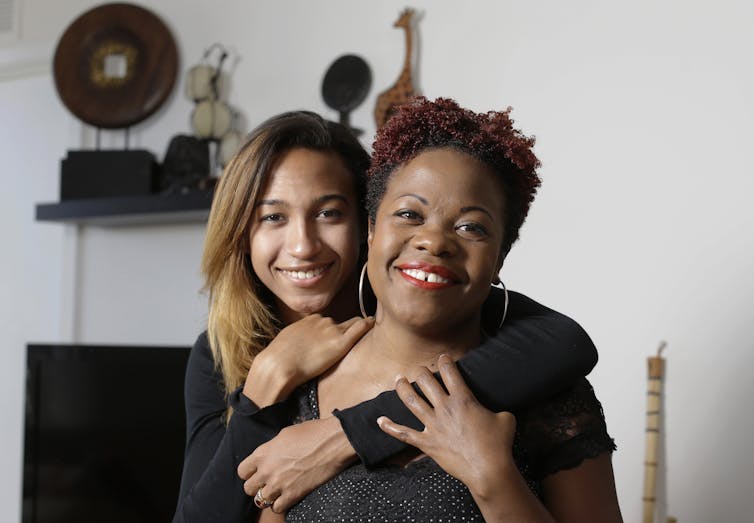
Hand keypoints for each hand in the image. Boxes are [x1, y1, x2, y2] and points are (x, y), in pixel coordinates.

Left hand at [237, 416, 355, 512]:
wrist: (332, 442)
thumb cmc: (312, 432)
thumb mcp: (285, 434)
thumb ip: (272, 448)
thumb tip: (270, 455)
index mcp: (263, 453)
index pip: (242, 471)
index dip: (249, 472)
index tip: (257, 472)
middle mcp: (267, 470)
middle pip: (248, 488)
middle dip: (257, 486)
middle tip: (268, 482)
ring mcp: (279, 484)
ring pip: (260, 500)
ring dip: (268, 496)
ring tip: (278, 490)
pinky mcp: (293, 494)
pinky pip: (277, 508)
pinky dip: (280, 504)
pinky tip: (287, 496)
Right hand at [244, 315, 373, 405]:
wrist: (279, 363)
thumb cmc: (279, 357)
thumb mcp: (288, 339)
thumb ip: (300, 338)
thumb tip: (302, 345)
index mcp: (310, 320)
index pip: (328, 322)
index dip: (334, 329)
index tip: (337, 335)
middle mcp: (323, 321)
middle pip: (341, 323)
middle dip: (347, 329)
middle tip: (355, 337)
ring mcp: (332, 330)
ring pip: (351, 325)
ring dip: (356, 331)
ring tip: (368, 333)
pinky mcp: (340, 342)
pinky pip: (359, 328)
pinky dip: (367, 324)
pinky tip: (374, 323)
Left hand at [376, 354, 516, 498]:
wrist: (488, 470)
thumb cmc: (499, 444)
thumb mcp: (506, 418)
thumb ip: (497, 409)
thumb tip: (497, 411)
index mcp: (463, 399)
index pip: (450, 371)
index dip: (445, 360)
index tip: (443, 358)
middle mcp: (444, 408)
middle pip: (426, 381)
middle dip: (422, 372)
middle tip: (421, 370)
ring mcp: (433, 425)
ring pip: (412, 401)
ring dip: (403, 388)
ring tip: (399, 380)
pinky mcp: (427, 443)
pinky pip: (404, 433)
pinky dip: (390, 427)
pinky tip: (380, 420)